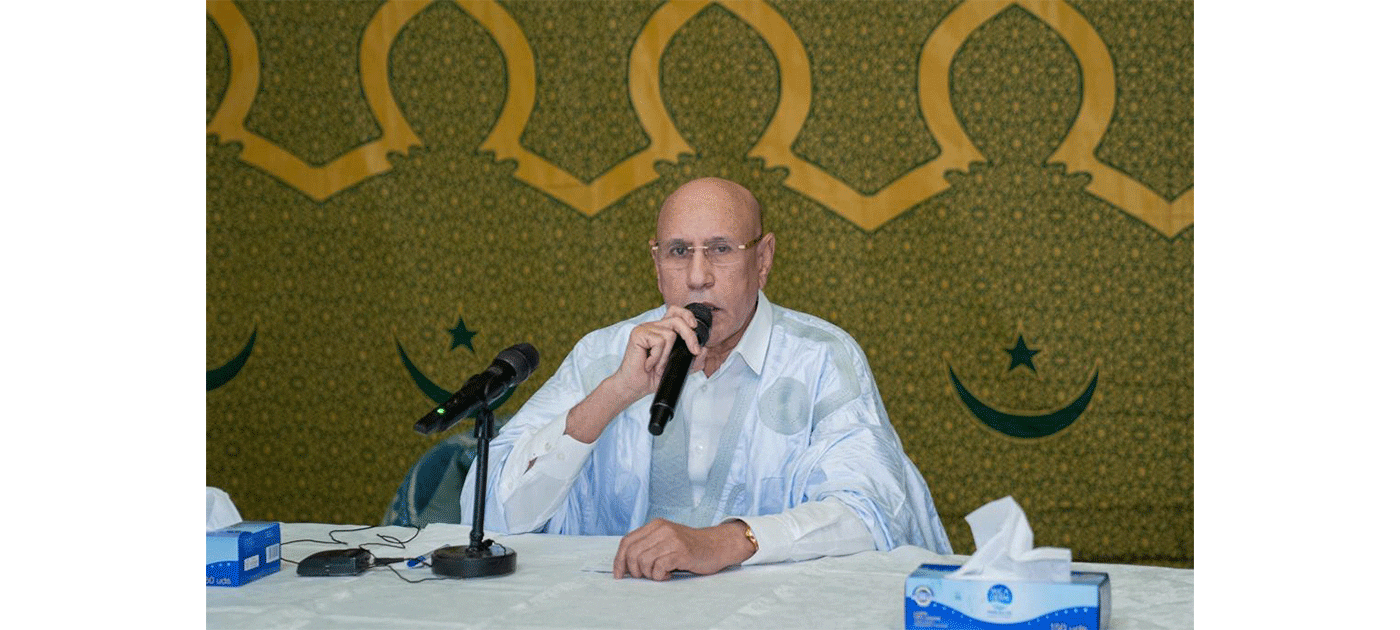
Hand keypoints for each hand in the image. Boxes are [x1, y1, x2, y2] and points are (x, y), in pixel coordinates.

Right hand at [562, 306, 707, 444]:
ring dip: (666, 356)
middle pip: (677, 319)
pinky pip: (658, 342)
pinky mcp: (638, 334)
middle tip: (694, 351)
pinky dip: (657, 357)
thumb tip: (704, 350)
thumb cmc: (652, 377)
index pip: (675, 312)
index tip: (694, 327)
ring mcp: (644, 329)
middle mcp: (653, 326)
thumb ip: (692, 360)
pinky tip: (648, 364)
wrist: (634, 387)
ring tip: (657, 366)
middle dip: (689, 336)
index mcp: (661, 330)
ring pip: (669, 335)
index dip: (687, 315)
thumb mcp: (678, 367)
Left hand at [612, 519, 754, 580]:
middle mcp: (662, 529)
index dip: (619, 560)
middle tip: (645, 576)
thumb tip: (625, 564)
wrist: (717, 545)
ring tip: (660, 574)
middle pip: (632, 553)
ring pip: (643, 561)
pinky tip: (668, 574)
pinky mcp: (681, 551)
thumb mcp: (666, 539)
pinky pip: (658, 567)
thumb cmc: (690, 547)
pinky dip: (660, 576)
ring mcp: (672, 539)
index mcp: (655, 525)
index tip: (620, 574)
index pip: (626, 541)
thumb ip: (648, 546)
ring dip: (649, 574)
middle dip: (634, 570)